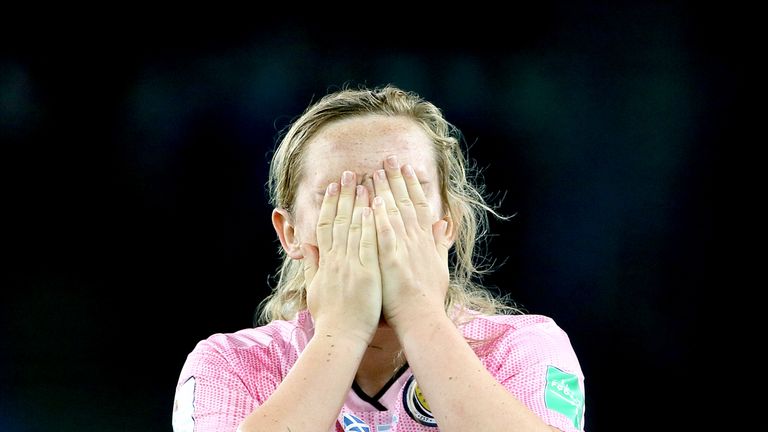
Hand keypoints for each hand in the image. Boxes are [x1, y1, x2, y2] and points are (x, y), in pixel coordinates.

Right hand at [302, 171, 381, 343]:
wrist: (340, 337)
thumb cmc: (330, 316)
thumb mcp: (315, 288)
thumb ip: (313, 265)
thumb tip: (307, 246)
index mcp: (326, 261)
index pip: (326, 226)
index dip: (330, 204)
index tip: (333, 186)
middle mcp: (336, 259)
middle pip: (339, 220)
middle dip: (344, 195)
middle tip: (348, 173)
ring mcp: (350, 265)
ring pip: (353, 227)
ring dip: (357, 203)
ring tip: (363, 181)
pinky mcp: (365, 273)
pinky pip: (367, 244)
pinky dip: (369, 225)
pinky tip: (373, 208)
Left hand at [372, 155, 451, 331]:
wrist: (423, 318)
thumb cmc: (429, 297)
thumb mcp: (440, 265)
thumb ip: (439, 243)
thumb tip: (443, 225)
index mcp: (424, 240)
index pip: (417, 205)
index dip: (411, 185)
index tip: (406, 167)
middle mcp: (415, 240)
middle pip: (404, 203)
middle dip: (396, 179)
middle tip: (388, 158)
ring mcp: (404, 249)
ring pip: (393, 213)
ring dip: (385, 191)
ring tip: (376, 171)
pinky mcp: (392, 260)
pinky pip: (385, 234)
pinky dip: (381, 217)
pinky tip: (375, 201)